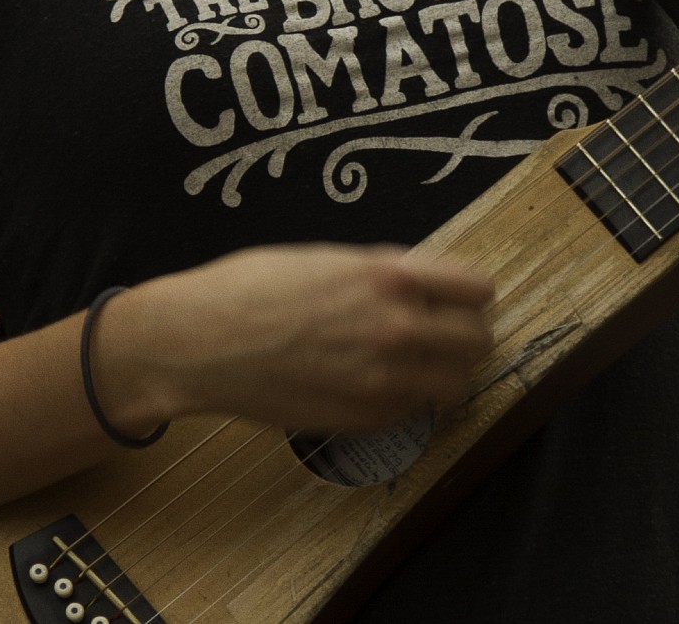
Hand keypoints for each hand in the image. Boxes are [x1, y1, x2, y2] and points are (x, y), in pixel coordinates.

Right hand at [93, 244, 495, 434]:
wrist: (199, 342)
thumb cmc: (252, 288)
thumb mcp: (329, 257)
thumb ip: (385, 272)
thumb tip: (424, 284)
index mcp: (392, 277)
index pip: (479, 289)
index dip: (472, 294)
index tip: (463, 298)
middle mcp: (398, 329)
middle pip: (479, 340)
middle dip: (467, 334)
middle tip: (447, 332)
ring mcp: (384, 381)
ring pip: (456, 384)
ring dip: (446, 371)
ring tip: (419, 362)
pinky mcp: (363, 419)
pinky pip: (412, 410)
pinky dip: (407, 398)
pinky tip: (375, 382)